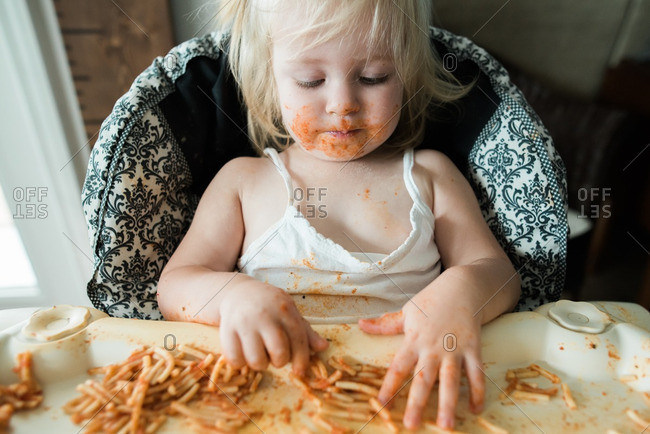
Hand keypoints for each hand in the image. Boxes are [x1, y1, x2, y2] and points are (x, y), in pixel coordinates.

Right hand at [218, 281, 327, 373]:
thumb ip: (306, 332)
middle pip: (279, 353)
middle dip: (280, 361)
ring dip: (260, 363)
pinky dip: (240, 362)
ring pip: (256, 360)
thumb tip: (324, 347)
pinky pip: (235, 360)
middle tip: (274, 355)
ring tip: (258, 352)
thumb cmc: (269, 306)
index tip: (300, 371)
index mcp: (284, 309)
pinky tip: (243, 351)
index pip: (298, 339)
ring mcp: (244, 322)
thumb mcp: (289, 312)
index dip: (302, 359)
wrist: (238, 292)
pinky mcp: (227, 330)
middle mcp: (264, 315)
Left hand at [358, 292, 483, 429]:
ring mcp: (454, 349)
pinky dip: (477, 391)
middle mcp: (433, 347)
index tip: (380, 404)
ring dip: (448, 404)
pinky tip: (476, 409)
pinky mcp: (473, 348)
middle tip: (411, 425)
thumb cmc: (432, 300)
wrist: (463, 287)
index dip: (389, 385)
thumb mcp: (406, 311)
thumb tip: (361, 324)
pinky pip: (476, 373)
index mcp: (414, 339)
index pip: (398, 366)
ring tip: (446, 426)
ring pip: (451, 380)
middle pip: (423, 378)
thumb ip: (385, 324)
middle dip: (417, 402)